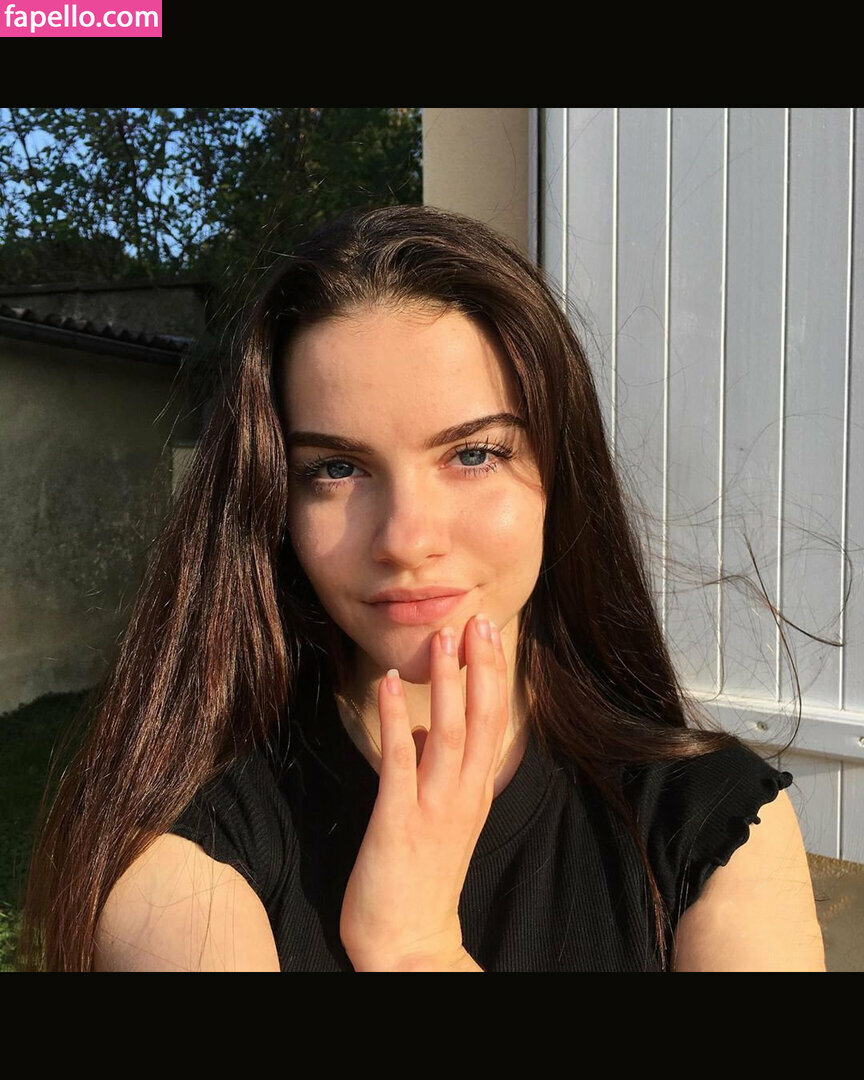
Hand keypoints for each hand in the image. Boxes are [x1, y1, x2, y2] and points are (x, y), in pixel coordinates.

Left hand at [339, 612, 508, 971]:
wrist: (409, 943)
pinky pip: (401, 761)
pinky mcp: (399, 821)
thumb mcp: (439, 817)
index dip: (492, 674)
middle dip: (481, 667)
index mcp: (474, 791)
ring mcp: (434, 808)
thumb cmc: (421, 877)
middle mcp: (463, 795)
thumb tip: (424, 728)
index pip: (493, 721)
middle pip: (481, 720)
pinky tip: (391, 685)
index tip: (488, 631)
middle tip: (477, 619)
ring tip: (443, 638)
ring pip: (450, 733)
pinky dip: (397, 720)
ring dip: (447, 683)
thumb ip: (437, 771)